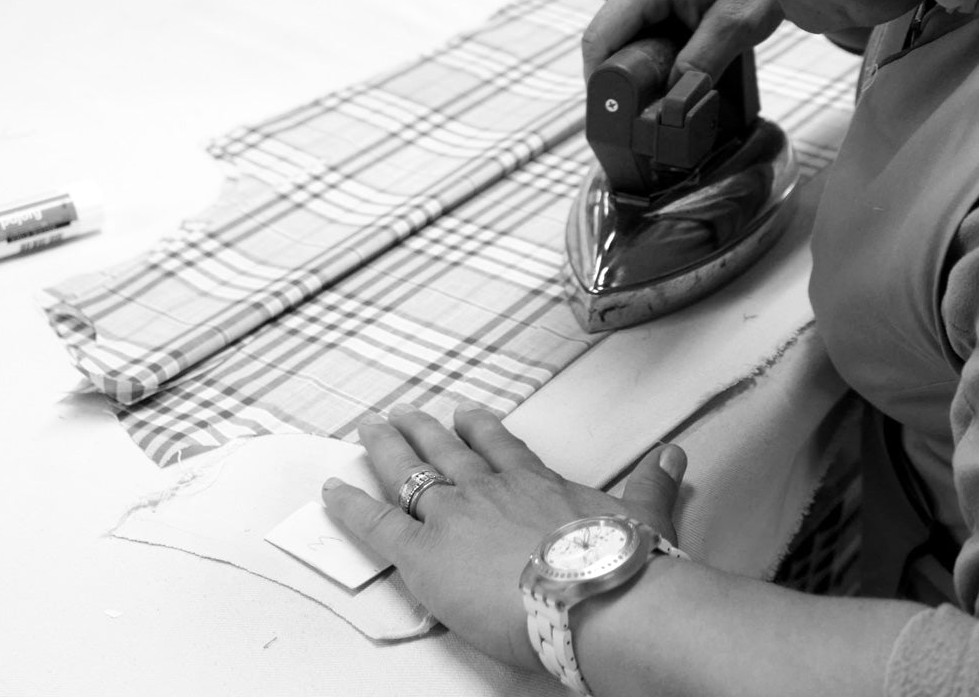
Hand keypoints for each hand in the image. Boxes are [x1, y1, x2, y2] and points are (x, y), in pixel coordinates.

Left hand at [321, 402, 686, 670]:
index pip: (500, 447)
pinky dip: (350, 506)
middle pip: (447, 449)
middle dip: (422, 429)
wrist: (595, 595)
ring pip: (410, 471)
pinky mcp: (424, 552)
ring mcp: (453, 515)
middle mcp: (489, 489)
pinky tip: (331, 491)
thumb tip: (676, 458)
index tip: (468, 413)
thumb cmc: (617, 564)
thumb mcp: (642, 517)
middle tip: (404, 411)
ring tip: (371, 429)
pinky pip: (377, 523)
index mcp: (535, 483)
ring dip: (386, 448)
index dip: (480, 428)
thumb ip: (654, 485)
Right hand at [581, 0, 783, 84]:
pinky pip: (632, 23)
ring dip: (636, 60)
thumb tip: (674, 97)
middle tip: (648, 104)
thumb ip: (707, 57)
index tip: (617, 116)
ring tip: (666, 78)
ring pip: (618, 33)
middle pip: (606, 39)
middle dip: (622, 74)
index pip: (598, 41)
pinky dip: (646, 45)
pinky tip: (671, 55)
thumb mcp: (743, 19)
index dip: (601, 83)